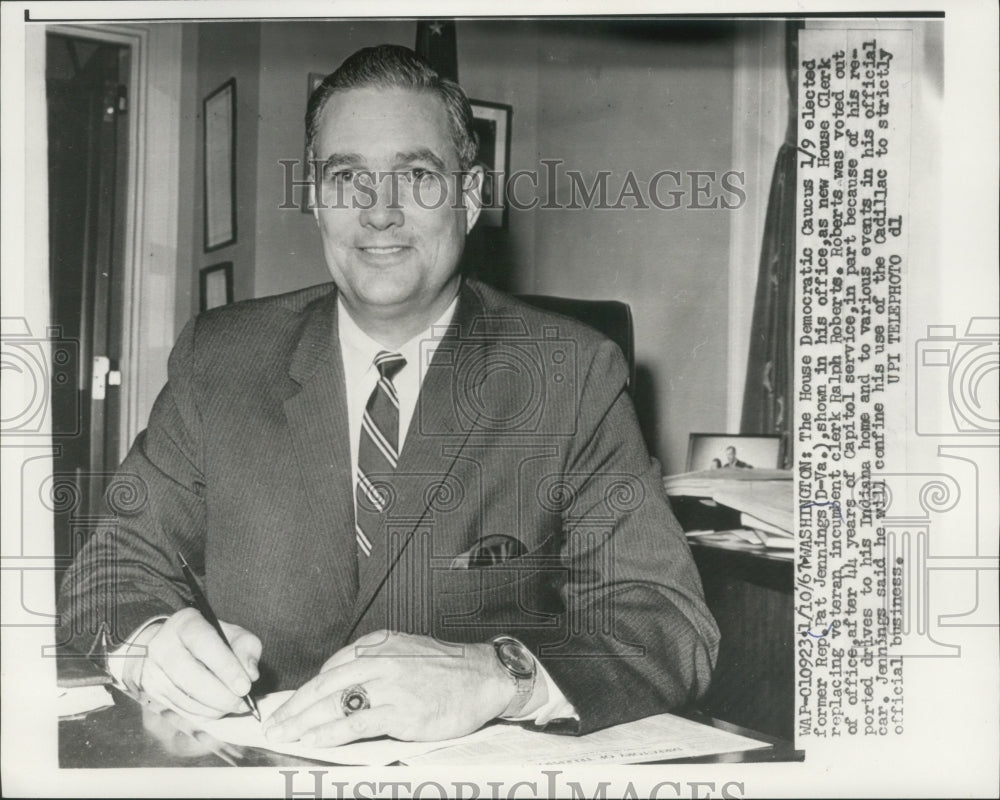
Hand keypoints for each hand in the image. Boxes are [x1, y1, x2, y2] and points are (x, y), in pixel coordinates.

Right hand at [122, 607, 261, 718]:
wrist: (169, 645)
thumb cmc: (209, 639)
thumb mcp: (233, 634)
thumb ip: (247, 649)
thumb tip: (250, 674)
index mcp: (185, 623)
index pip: (205, 644)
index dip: (226, 668)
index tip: (245, 687)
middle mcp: (163, 645)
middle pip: (191, 677)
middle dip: (221, 695)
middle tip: (241, 702)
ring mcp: (153, 670)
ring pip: (185, 699)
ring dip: (213, 708)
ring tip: (233, 706)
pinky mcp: (151, 692)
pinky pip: (180, 710)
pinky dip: (203, 714)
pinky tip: (217, 709)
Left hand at [264, 631, 513, 745]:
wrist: (485, 676)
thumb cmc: (449, 668)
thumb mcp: (407, 651)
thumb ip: (376, 662)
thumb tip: (343, 682)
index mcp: (379, 645)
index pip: (332, 667)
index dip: (306, 689)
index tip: (289, 705)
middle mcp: (380, 661)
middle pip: (325, 684)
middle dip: (294, 706)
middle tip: (273, 722)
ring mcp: (389, 686)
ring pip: (335, 703)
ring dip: (303, 721)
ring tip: (284, 735)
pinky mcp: (401, 711)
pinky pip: (356, 722)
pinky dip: (330, 732)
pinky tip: (314, 740)